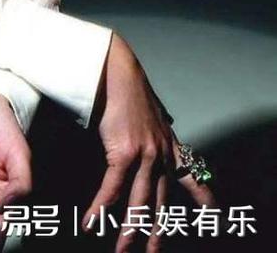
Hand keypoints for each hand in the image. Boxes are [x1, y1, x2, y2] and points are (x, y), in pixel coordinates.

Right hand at [84, 33, 216, 252]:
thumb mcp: (151, 110)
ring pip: (139, 202)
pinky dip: (100, 208)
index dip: (203, 196)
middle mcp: (162, 154)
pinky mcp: (125, 152)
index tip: (215, 213)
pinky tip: (91, 222)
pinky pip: (112, 189)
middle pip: (162, 201)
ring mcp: (146, 155)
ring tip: (122, 249)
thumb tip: (166, 123)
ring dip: (129, 230)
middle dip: (159, 231)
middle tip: (155, 252)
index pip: (192, 174)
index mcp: (169, 145)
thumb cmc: (128, 87)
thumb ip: (159, 124)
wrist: (117, 70)